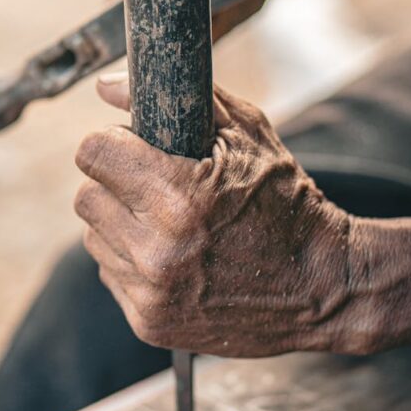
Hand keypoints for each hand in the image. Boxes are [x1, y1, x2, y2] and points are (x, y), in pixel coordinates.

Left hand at [75, 76, 358, 357]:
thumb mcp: (247, 137)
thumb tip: (106, 87)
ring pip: (93, 237)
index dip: (113, 143)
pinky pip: (110, 274)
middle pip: (86, 196)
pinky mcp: (148, 323)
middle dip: (115, 184)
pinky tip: (175, 258)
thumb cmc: (288, 203)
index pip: (93, 152)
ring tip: (169, 225)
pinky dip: (133, 263)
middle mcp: (157, 249)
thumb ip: (180, 102)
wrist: (324, 288)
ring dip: (120, 224)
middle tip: (153, 187)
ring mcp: (150, 292)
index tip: (134, 148)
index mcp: (179, 195)